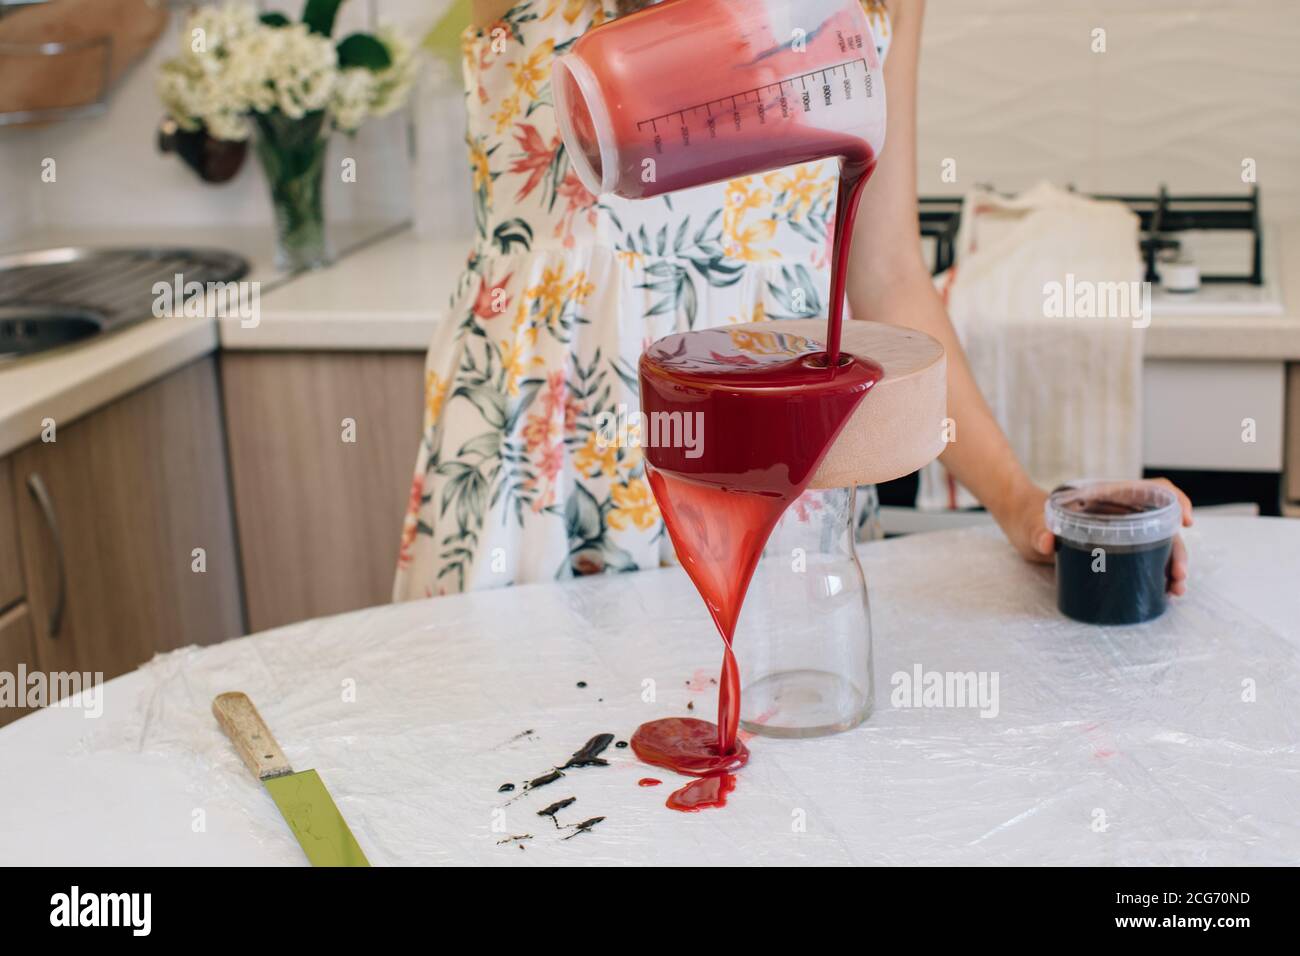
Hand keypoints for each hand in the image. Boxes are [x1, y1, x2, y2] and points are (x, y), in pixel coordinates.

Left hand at [998, 477, 1193, 595]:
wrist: (1021, 527)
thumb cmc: (1028, 517)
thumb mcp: (1031, 523)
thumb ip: (1038, 531)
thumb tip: (1047, 542)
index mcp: (1107, 498)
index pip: (1151, 490)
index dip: (1173, 500)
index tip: (1184, 522)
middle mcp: (1119, 513)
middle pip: (1161, 526)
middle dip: (1175, 550)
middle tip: (1178, 578)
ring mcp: (1119, 533)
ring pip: (1156, 545)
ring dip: (1171, 566)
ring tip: (1175, 590)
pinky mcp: (1114, 551)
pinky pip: (1142, 559)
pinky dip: (1156, 574)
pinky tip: (1162, 592)